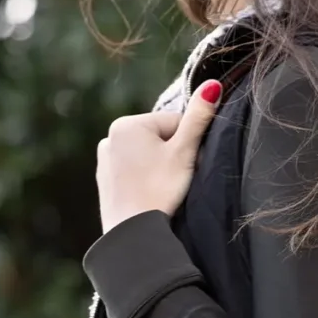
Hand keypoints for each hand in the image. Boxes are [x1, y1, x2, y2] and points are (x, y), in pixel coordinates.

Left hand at [96, 79, 222, 234]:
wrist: (133, 233)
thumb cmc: (160, 190)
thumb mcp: (184, 152)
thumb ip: (198, 118)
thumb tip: (213, 84)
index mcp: (128, 123)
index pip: (173, 123)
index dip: (188, 145)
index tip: (189, 166)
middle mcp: (110, 137)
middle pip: (157, 140)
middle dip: (171, 156)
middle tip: (176, 181)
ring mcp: (104, 160)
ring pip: (145, 157)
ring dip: (158, 169)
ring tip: (163, 191)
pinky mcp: (104, 182)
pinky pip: (132, 174)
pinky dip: (144, 181)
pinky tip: (149, 196)